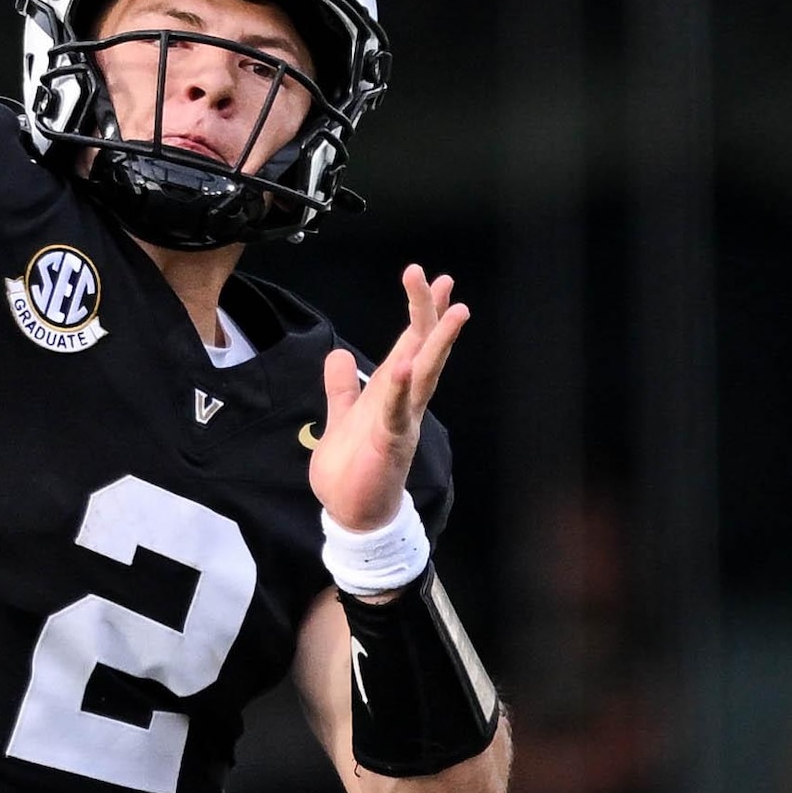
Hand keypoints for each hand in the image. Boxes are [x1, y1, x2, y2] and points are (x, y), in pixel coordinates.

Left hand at [312, 265, 468, 539]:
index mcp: (390, 393)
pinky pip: (397, 412)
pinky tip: (405, 366)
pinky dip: (400, 389)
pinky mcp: (391, 444)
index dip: (420, 312)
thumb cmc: (352, 470)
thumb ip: (341, 387)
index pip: (409, 344)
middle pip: (422, 349)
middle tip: (443, 277)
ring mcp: (401, 422)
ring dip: (436, 341)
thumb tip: (338, 355)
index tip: (431, 278)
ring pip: (425, 374)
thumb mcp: (342, 417)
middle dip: (430, 312)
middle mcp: (404, 403)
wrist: (352, 515)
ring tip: (453, 310)